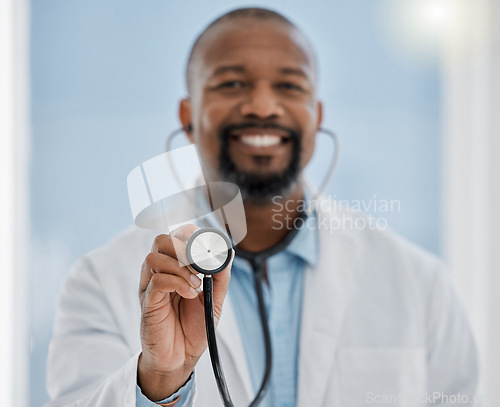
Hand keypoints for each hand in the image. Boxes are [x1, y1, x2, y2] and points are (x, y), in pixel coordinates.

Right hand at [137, 224, 233, 400]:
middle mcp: (159, 272)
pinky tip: (190, 294)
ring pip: (154, 257)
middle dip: (184, 246)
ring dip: (181, 267)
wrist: (182, 357)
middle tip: (201, 264)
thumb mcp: (214, 299)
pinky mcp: (147, 302)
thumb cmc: (194, 326)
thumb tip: (229, 252)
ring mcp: (150, 286)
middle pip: (161, 240)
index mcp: (174, 267)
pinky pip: (156, 281)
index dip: (191, 234)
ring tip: (197, 284)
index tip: (209, 246)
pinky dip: (177, 283)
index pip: (176, 236)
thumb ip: (220, 276)